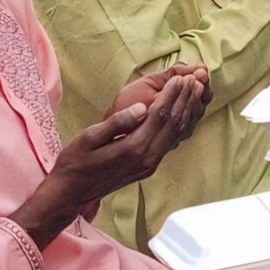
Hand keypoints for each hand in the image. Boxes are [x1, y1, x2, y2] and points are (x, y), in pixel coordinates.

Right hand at [15, 69, 209, 242]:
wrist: (72, 192)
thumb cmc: (75, 162)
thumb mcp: (89, 138)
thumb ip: (116, 123)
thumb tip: (141, 107)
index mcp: (133, 147)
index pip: (159, 115)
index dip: (172, 95)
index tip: (181, 77)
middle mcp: (147, 158)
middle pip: (173, 123)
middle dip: (186, 99)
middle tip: (197, 79)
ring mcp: (150, 164)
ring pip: (176, 134)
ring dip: (187, 111)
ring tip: (196, 91)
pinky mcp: (149, 167)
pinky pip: (171, 142)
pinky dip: (181, 124)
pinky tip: (185, 112)